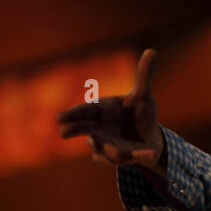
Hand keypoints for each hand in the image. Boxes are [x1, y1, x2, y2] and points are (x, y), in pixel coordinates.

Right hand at [55, 48, 163, 169]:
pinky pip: (120, 160)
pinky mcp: (121, 158)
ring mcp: (108, 145)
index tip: (58, 118)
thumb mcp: (143, 95)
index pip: (84, 110)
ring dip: (104, 148)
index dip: (72, 114)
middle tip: (63, 133)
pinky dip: (131, 158)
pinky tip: (146, 155)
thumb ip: (144, 75)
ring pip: (101, 148)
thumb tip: (152, 51)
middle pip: (83, 129)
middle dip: (74, 130)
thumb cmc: (139, 113)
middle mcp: (100, 128)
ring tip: (110, 147)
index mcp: (103, 110)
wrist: (149, 136)